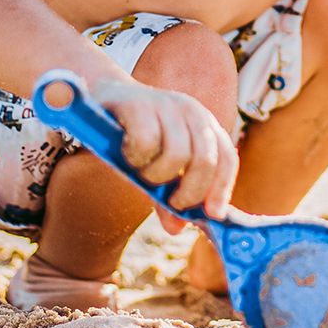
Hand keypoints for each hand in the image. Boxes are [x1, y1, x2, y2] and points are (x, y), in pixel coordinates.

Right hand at [87, 78, 237, 231]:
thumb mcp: (156, 168)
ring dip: (156, 176)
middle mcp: (191, 111)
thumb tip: (176, 229)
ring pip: (177, 155)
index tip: (212, 214)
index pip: (226, 159)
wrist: (101, 98)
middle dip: (189, 192)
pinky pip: (146, 143)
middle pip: (206, 161)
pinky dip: (136, 158)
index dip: (222, 189)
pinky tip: (127, 155)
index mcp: (204, 125)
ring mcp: (166, 105)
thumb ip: (167, 196)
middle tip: (170, 201)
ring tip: (142, 172)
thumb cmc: (134, 137)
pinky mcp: (139, 104)